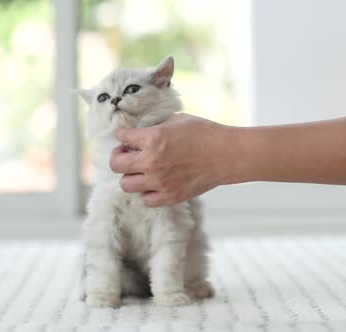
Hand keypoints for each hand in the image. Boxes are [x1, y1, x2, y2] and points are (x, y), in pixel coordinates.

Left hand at [109, 114, 242, 206]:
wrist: (228, 155)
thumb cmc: (206, 133)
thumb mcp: (177, 120)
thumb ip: (155, 127)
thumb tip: (141, 132)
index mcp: (153, 138)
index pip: (122, 137)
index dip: (122, 135)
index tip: (125, 136)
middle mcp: (152, 162)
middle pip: (117, 165)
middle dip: (118, 157)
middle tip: (126, 154)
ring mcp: (160, 182)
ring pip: (126, 185)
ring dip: (130, 176)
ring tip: (140, 171)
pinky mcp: (171, 196)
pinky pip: (146, 199)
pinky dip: (146, 192)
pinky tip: (154, 183)